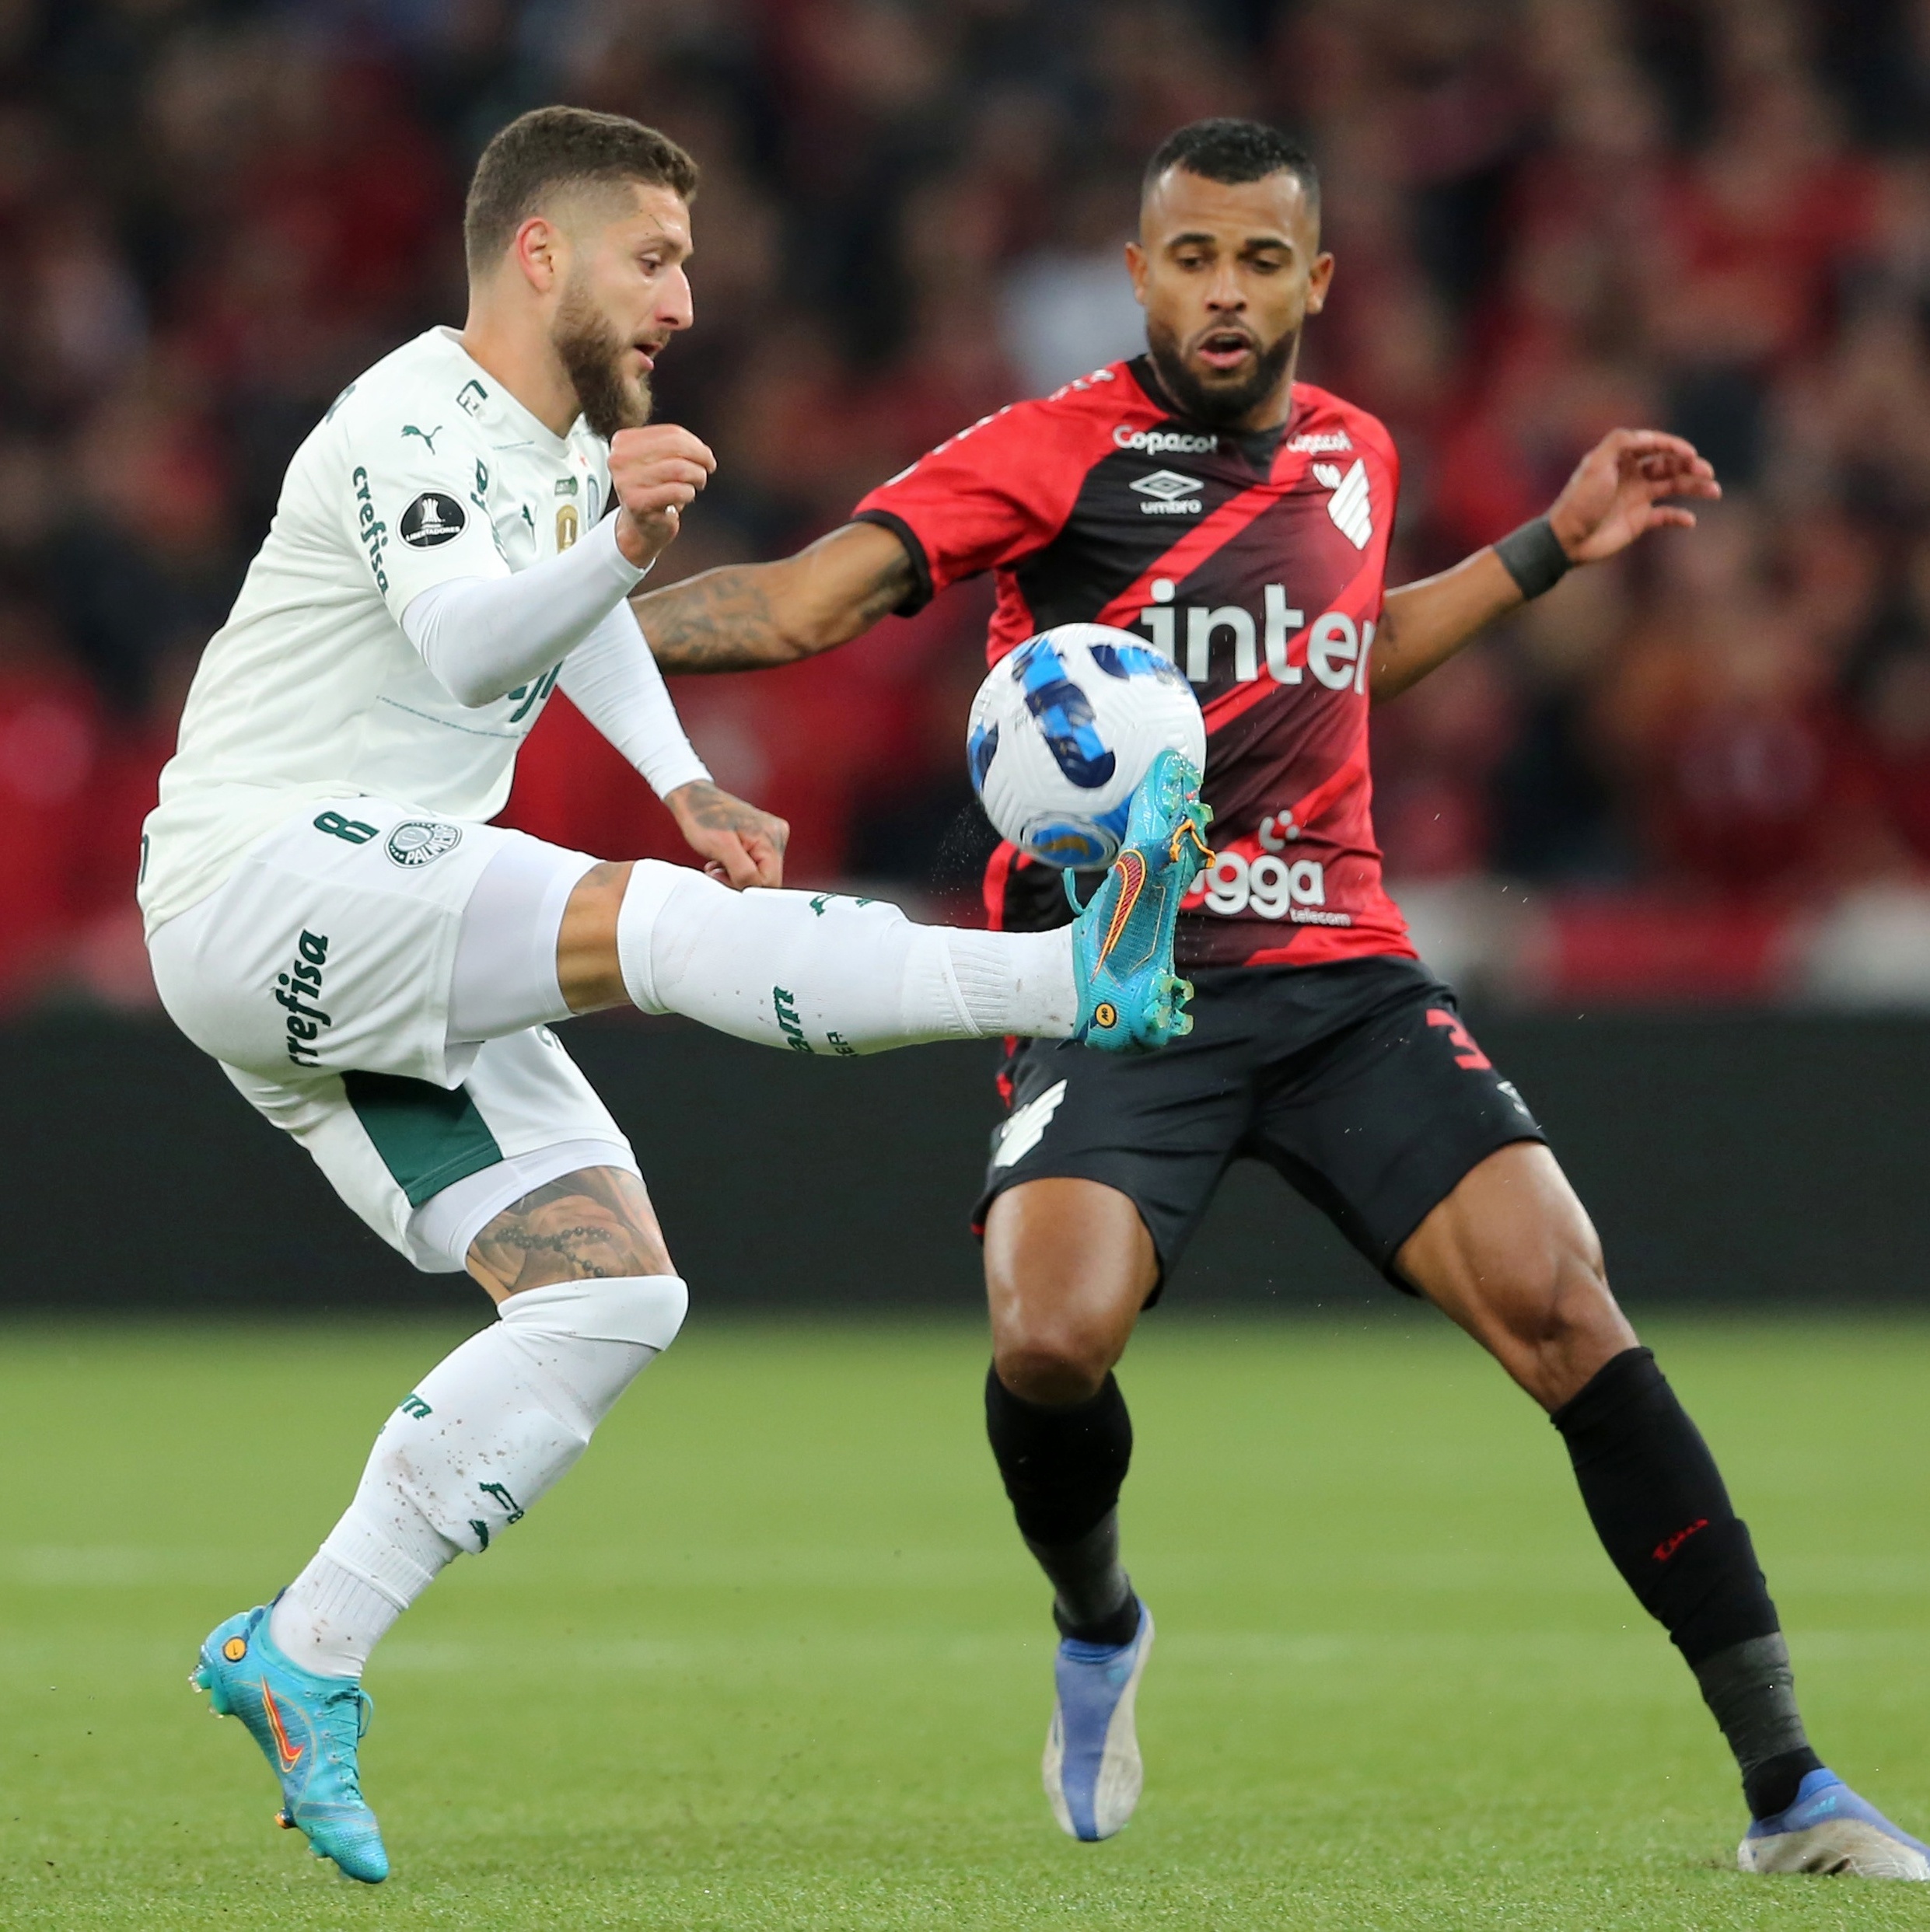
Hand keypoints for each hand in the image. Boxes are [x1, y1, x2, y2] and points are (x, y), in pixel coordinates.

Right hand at [610, 425, 716, 568]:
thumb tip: (702, 449)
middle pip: (675, 447)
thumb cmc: (653, 490)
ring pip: (679, 468)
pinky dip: (689, 493)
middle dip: (700, 457)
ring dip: (697, 476)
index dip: (695, 443)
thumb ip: (674, 446)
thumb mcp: (658, 461)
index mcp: (623, 442)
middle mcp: (619, 459)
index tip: (705, 455)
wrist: (638, 527)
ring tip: (697, 484)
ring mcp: (626, 481)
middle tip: (709, 468)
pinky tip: (686, 497)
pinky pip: (677, 491)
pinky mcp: (637, 503)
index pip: (670, 433)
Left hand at [664, 780, 787, 888]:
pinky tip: (723, 859)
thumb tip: (755, 889)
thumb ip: (743, 872)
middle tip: (717, 870)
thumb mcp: (721, 847)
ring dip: (736, 874)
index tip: (721, 875)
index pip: (770, 881)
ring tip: (718, 863)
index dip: (745, 885)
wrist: (693, 798)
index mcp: (771, 837)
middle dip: (741, 880)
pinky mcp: (761, 838)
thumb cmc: (703, 817)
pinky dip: (737, 867)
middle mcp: (776, 835)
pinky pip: (755, 864)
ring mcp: (770, 836)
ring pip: (759, 873)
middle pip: (766, 878)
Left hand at [1546, 429, 1720, 564]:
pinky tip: (1690, 520)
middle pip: (1669, 464)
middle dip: (1690, 465)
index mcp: (1621, 459)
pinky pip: (1666, 516)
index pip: (1653, 445)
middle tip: (1706, 471)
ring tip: (1714, 491)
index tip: (1689, 453)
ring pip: (1674, 486)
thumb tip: (1646, 435)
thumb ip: (1620, 442)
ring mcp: (1637, 497)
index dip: (1673, 446)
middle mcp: (1632, 475)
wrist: (1568, 539)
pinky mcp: (1639, 521)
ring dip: (1695, 486)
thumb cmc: (1581, 501)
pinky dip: (1680, 517)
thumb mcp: (1596, 464)